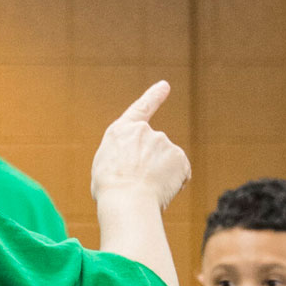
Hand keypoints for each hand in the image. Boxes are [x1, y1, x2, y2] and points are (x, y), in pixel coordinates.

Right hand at [91, 81, 190, 209]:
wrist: (127, 199)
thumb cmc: (110, 188)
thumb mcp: (106, 165)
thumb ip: (123, 156)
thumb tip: (137, 166)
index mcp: (121, 131)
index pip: (140, 109)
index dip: (154, 97)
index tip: (165, 86)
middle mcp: (145, 131)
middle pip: (152, 149)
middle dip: (149, 165)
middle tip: (136, 184)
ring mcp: (164, 143)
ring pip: (166, 162)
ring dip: (160, 175)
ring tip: (145, 189)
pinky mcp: (180, 158)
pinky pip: (180, 173)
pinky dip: (173, 183)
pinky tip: (160, 191)